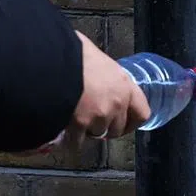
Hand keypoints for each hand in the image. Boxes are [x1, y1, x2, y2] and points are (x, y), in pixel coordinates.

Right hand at [65, 32, 150, 146]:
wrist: (53, 62)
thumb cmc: (74, 53)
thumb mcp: (95, 56)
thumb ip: (102, 71)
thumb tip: (93, 67)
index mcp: (124, 85)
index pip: (142, 113)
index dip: (133, 122)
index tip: (124, 123)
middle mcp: (117, 104)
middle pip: (117, 129)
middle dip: (106, 127)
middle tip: (93, 121)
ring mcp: (99, 116)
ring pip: (97, 134)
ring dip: (87, 131)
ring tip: (75, 120)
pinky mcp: (80, 126)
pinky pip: (76, 141)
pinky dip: (69, 138)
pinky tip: (62, 128)